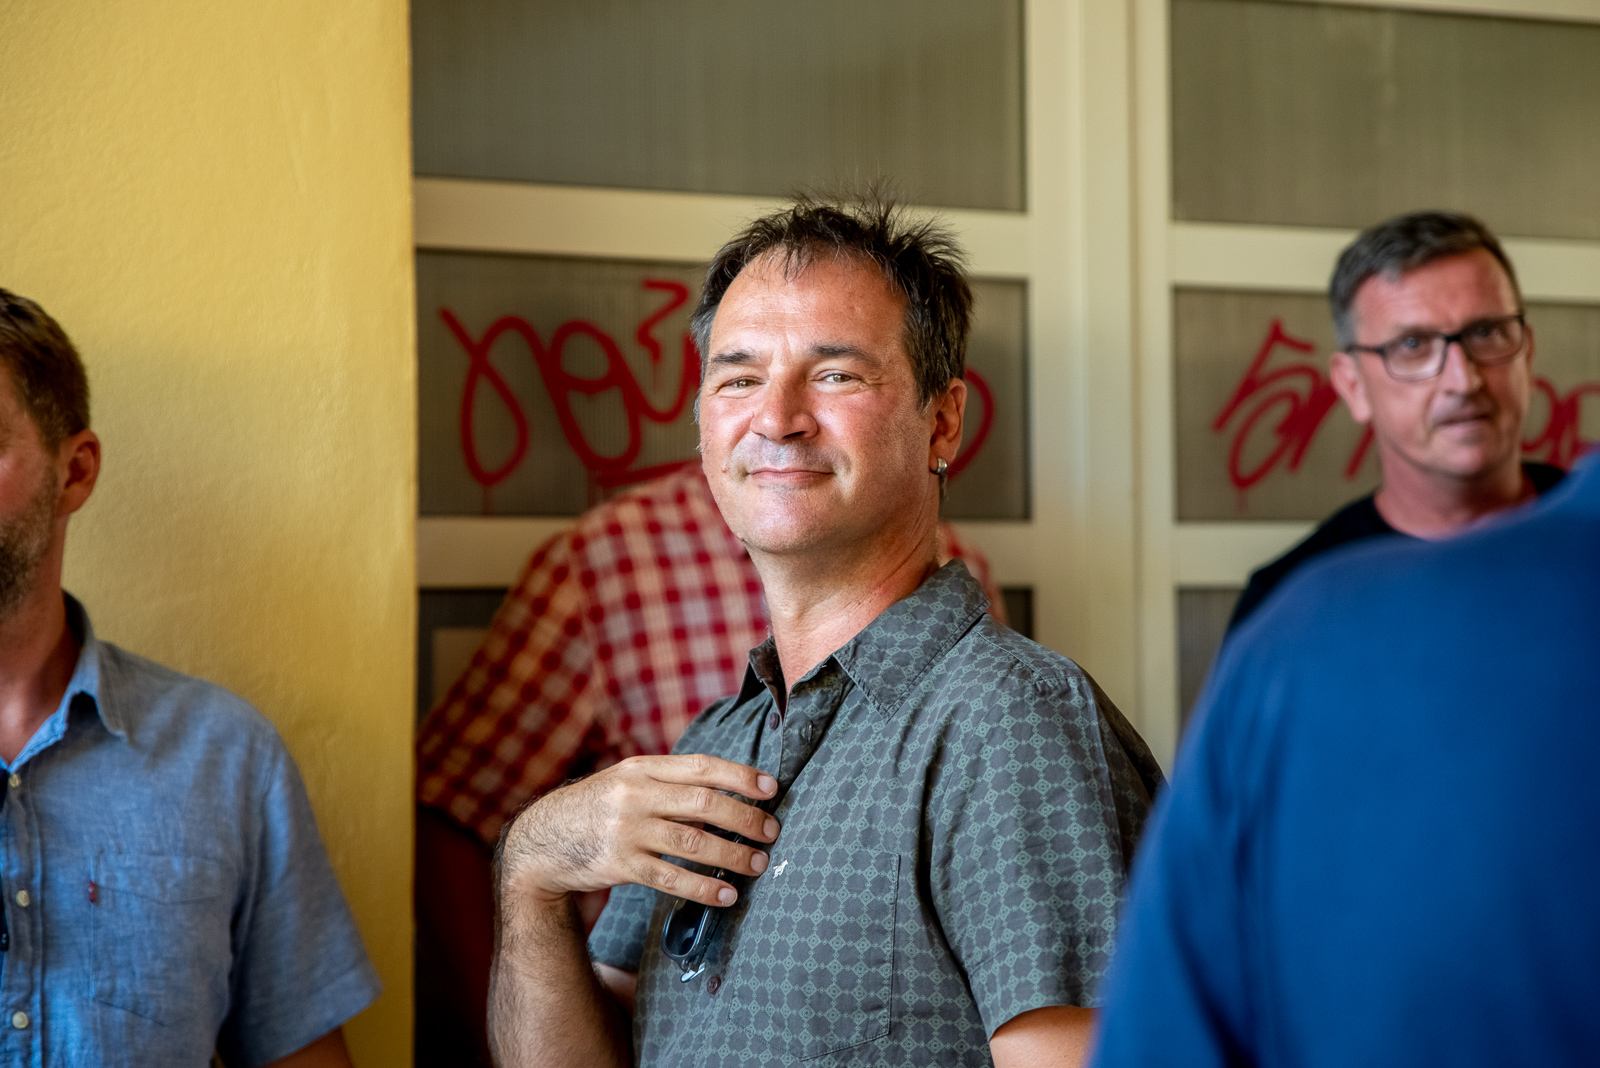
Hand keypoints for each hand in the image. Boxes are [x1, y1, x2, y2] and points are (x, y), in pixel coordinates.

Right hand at [499, 754, 780, 908]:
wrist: (542, 840)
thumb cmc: (598, 808)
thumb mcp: (627, 782)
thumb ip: (670, 785)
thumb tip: (729, 798)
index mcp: (642, 768)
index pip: (701, 765)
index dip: (740, 776)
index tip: (771, 788)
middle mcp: (635, 795)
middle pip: (703, 803)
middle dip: (745, 818)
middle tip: (772, 832)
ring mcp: (626, 830)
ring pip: (692, 842)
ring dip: (731, 854)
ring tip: (758, 863)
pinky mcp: (618, 865)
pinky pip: (670, 878)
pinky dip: (702, 887)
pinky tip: (725, 894)